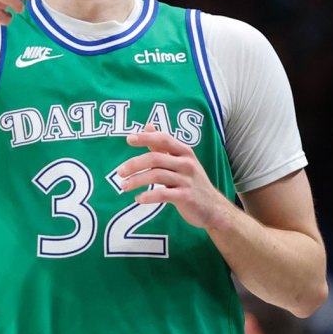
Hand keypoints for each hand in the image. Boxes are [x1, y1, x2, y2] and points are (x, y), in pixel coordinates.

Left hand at [116, 124, 233, 230]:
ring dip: (136, 181)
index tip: (129, 139)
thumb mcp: (181, 161)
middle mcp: (187, 163)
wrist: (213, 208)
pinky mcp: (185, 197)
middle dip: (134, 164)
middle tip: (120, 172)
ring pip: (156, 176)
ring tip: (124, 186)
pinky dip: (148, 196)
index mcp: (185, 152)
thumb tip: (147, 126)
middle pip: (155, 158)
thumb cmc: (192, 182)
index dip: (146, 137)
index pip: (164, 139)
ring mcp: (187, 180)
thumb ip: (163, 146)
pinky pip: (163, 194)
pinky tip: (138, 199)